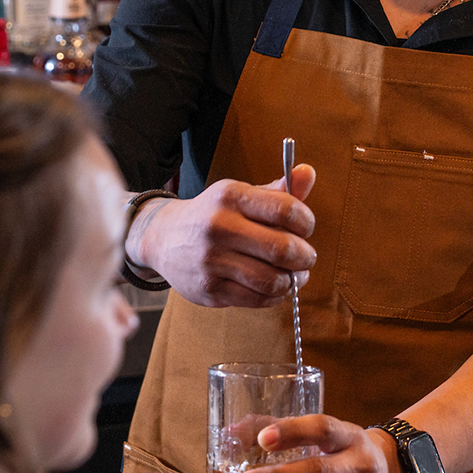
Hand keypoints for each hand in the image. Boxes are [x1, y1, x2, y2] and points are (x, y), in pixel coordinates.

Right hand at [130, 165, 315, 307]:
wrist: (164, 238)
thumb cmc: (214, 215)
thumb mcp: (241, 195)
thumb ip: (279, 190)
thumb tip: (308, 172)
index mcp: (231, 197)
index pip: (286, 210)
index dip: (306, 222)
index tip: (305, 228)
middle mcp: (220, 226)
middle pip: (282, 249)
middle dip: (305, 256)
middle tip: (306, 257)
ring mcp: (212, 260)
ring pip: (272, 280)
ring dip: (293, 281)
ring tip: (294, 275)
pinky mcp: (209, 289)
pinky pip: (257, 300)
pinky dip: (275, 296)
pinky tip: (274, 287)